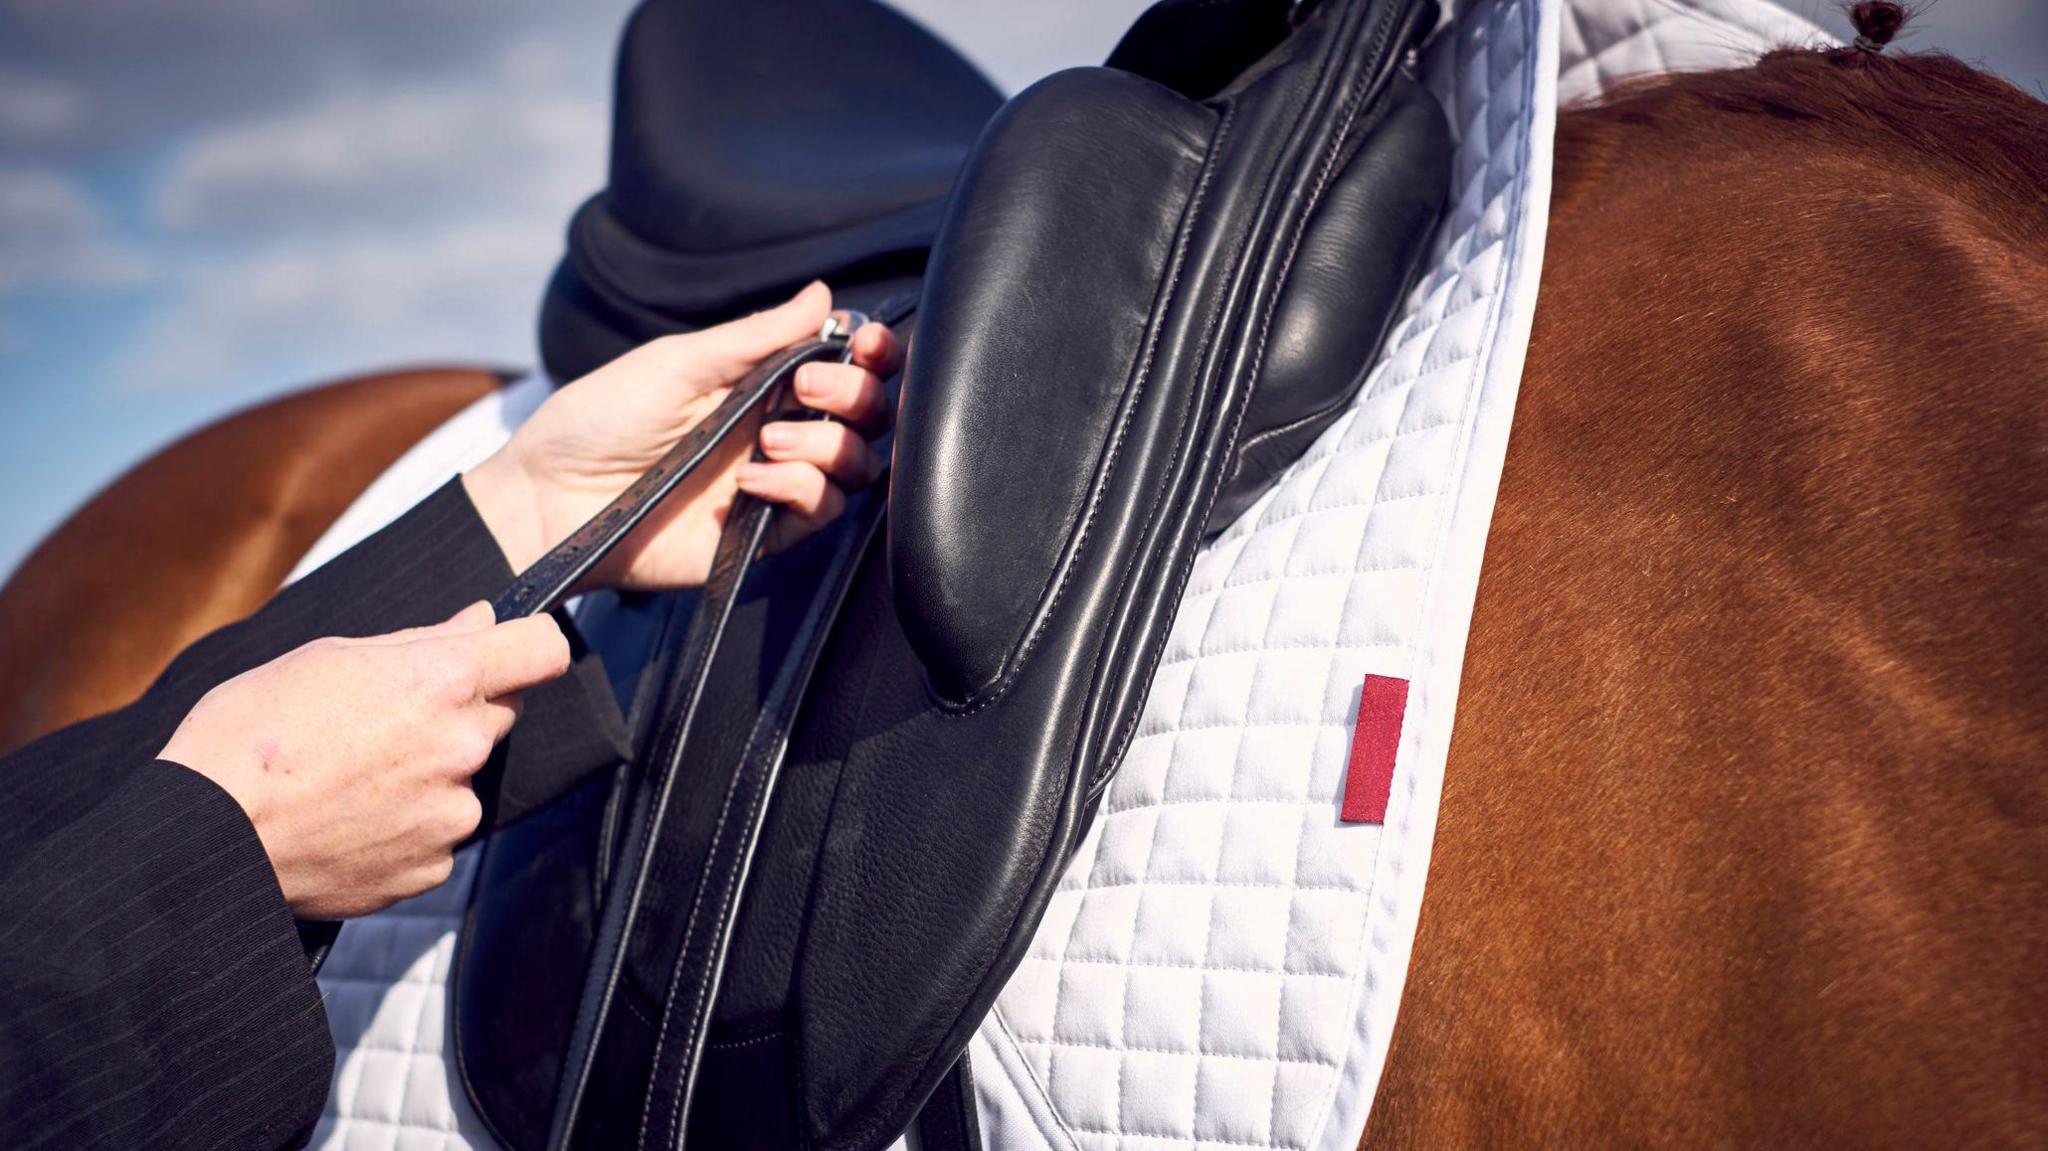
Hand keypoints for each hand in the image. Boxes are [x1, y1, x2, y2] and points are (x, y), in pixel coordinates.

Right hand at [159, 603, 569, 919]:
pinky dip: (405, 825)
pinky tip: (349, 819)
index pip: (541, 650)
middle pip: (496, 713)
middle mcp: (461, 747)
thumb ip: (421, 641)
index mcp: (442, 681)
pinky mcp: (431, 867)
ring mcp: (450, 813)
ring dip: (428, 774)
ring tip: (349, 778)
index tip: (509, 649)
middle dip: (456, 710)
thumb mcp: (327, 657)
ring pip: (463, 778)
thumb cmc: (247, 734)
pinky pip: (437, 833)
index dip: (527, 644)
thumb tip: (481, 621)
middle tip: (381, 721)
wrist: (204, 838)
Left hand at [463, 281, 898, 591]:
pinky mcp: (763, 536)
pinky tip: (754, 481)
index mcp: (761, 383)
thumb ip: (758, 334)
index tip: (865, 344)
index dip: (871, 357)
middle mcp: (777, 430)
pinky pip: (821, 513)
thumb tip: (824, 294)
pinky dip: (801, 490)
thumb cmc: (599, 420)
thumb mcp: (679, 361)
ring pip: (856, 466)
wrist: (551, 499)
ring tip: (769, 440)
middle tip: (808, 387)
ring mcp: (774, 484)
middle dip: (856, 395)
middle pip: (866, 416)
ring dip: (828, 445)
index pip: (844, 368)